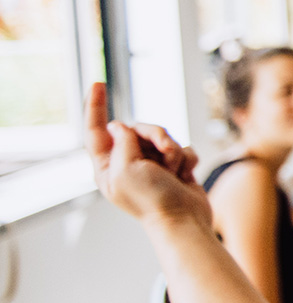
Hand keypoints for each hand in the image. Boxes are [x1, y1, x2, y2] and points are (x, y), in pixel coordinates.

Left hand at [84, 83, 211, 230]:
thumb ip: (121, 143)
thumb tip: (119, 126)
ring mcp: (152, 165)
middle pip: (138, 129)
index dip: (96, 106)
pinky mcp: (174, 167)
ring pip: (162, 137)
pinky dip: (186, 158)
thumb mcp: (125, 169)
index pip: (97, 130)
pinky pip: (182, 148)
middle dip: (155, 134)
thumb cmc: (151, 199)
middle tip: (164, 148)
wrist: (184, 219)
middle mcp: (128, 164)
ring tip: (175, 169)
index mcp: (108, 167)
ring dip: (172, 150)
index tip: (98, 83)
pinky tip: (186, 174)